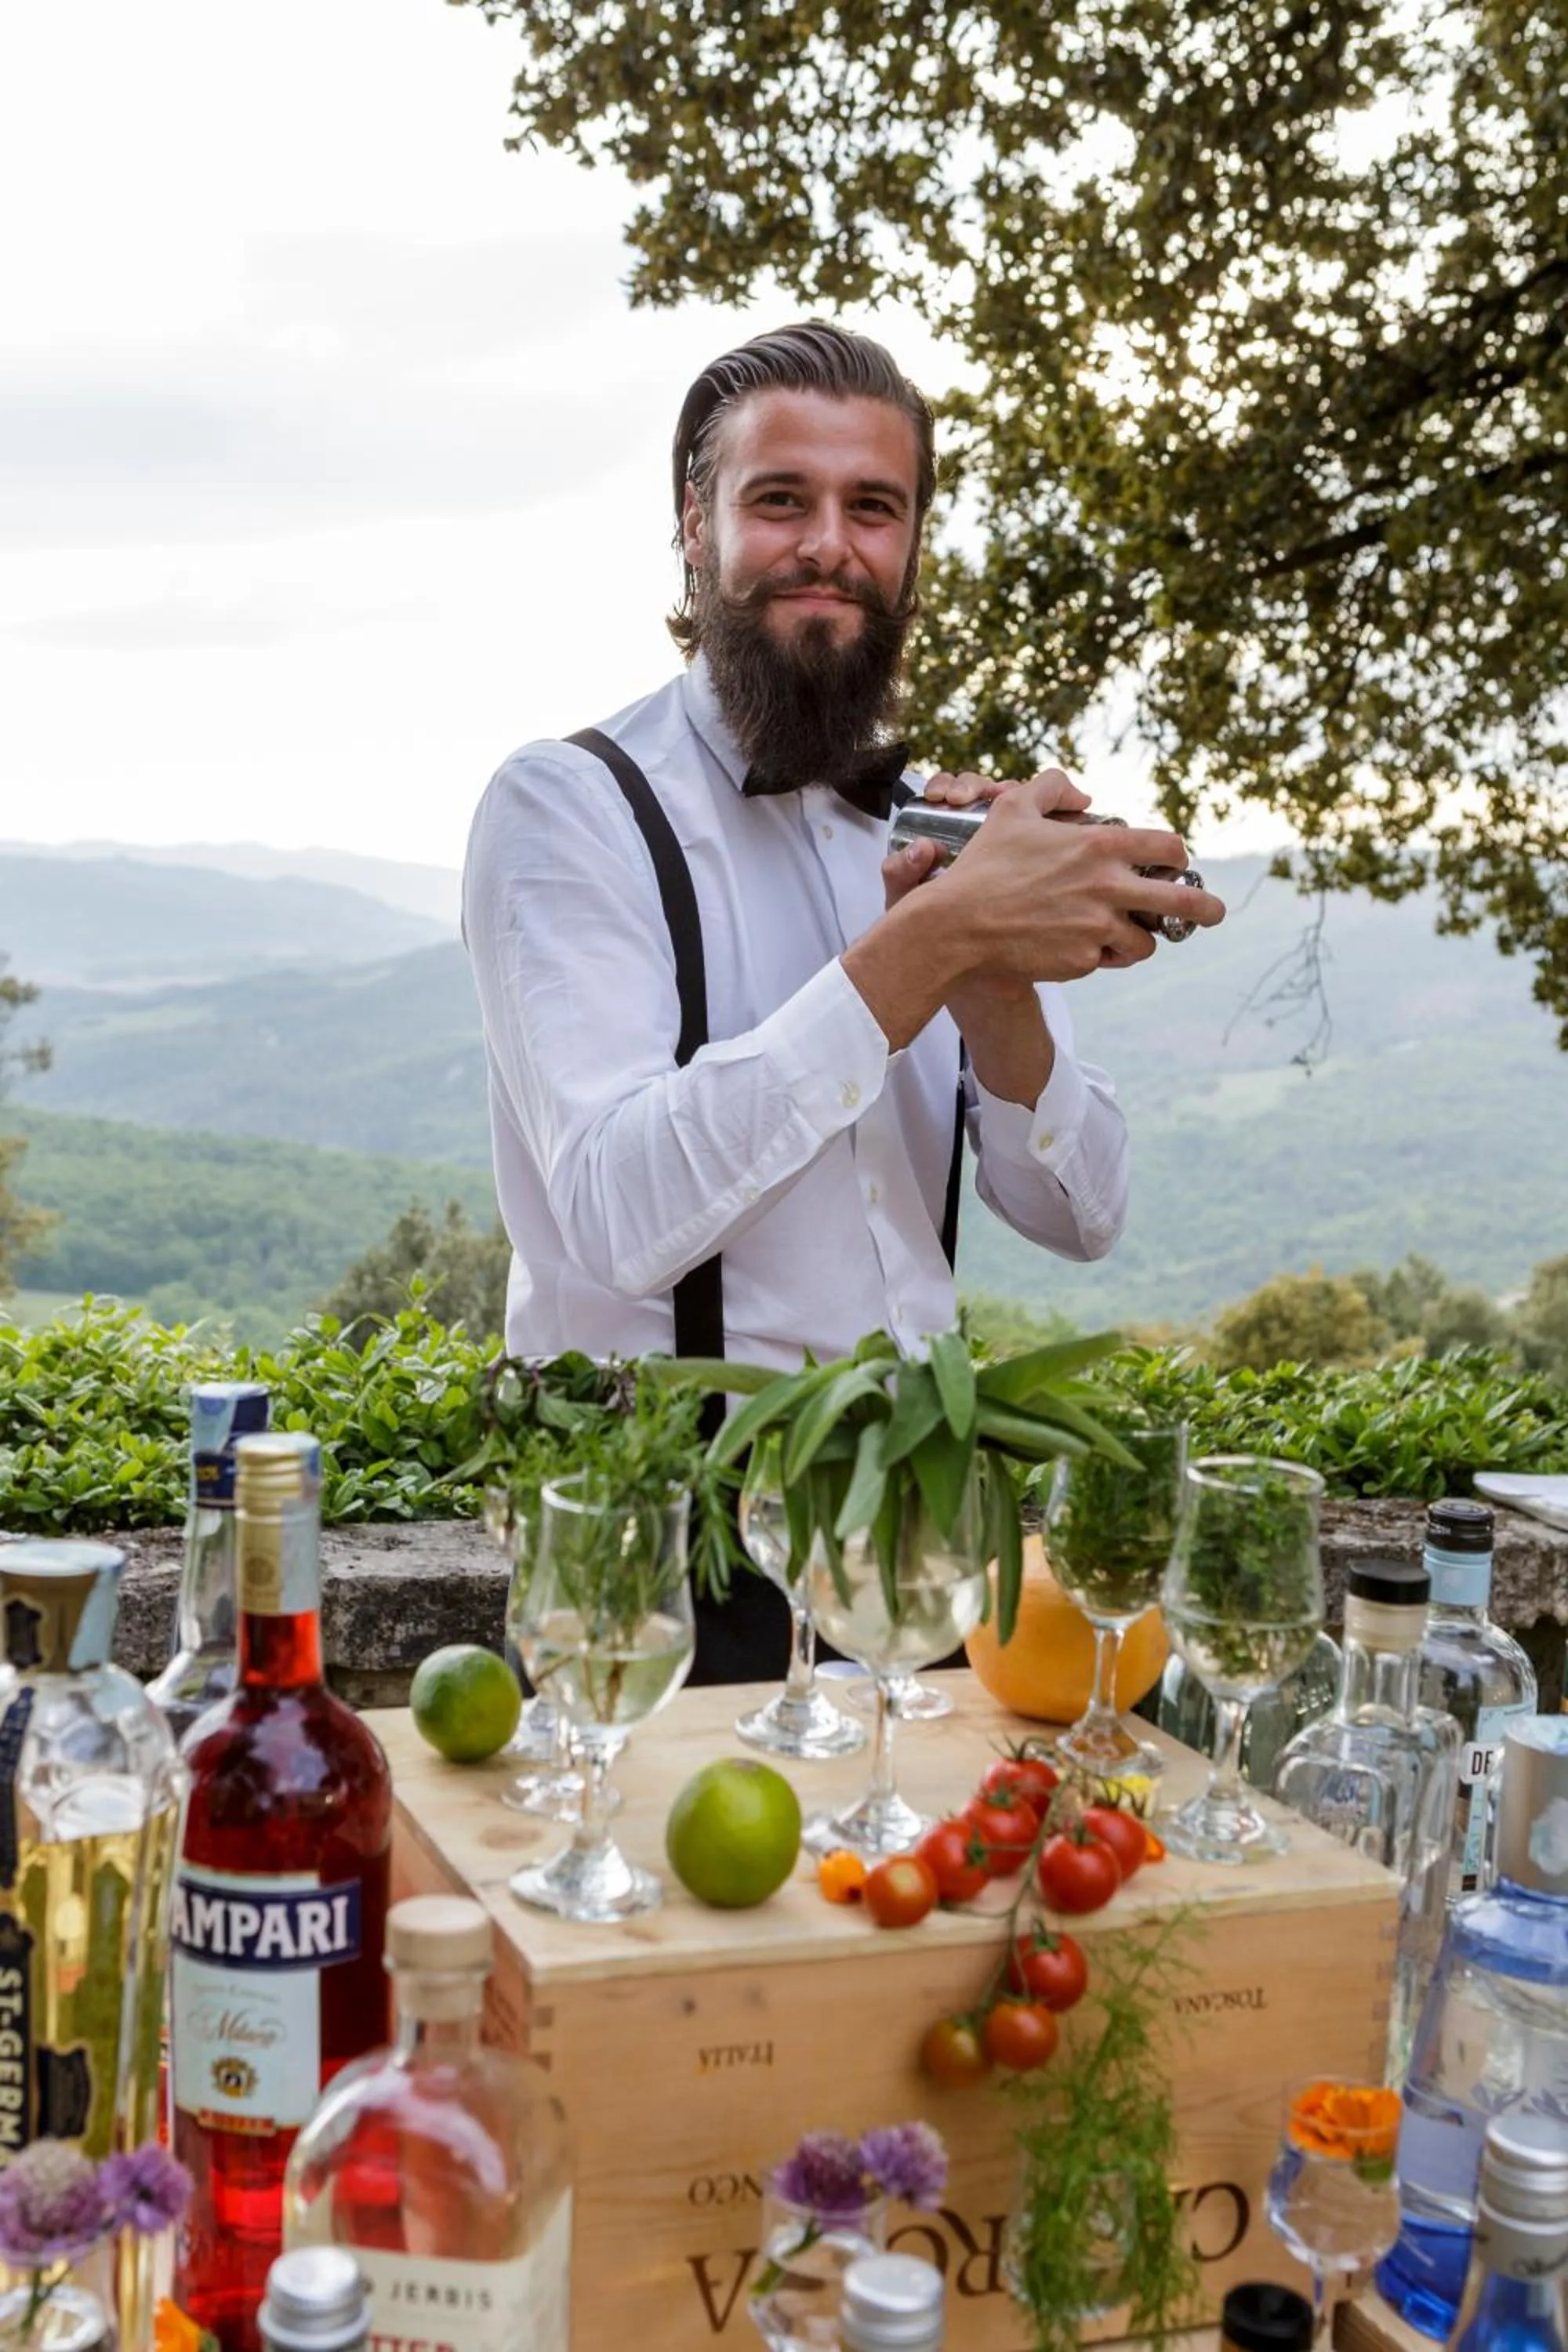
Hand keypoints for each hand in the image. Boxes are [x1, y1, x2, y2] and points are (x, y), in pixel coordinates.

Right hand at [905, 771, 1225, 982]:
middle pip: (1184, 901)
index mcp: (1100, 846)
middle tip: (1216, 912)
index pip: (1169, 847)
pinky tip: (1086, 948)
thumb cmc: (984, 864)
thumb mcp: (1012, 809)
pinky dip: (1103, 956)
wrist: (958, 923)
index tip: (1176, 864)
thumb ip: (1051, 787)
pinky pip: (1109, 961)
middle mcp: (1109, 887)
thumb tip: (1083, 792)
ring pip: (1147, 941)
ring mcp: (1098, 928)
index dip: (1179, 856)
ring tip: (1128, 937)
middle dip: (1207, 908)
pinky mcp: (1083, 961)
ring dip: (1141, 938)